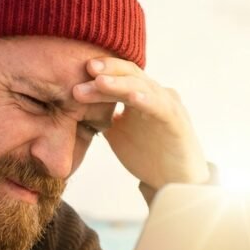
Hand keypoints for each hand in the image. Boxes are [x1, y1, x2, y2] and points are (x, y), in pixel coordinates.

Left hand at [73, 58, 208, 190]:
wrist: (172, 182)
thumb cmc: (146, 154)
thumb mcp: (116, 133)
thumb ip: (101, 118)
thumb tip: (73, 108)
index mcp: (139, 95)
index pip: (119, 75)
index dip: (100, 70)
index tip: (75, 68)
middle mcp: (154, 95)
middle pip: (130, 74)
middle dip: (108, 69)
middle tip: (87, 67)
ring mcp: (167, 105)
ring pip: (143, 87)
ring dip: (120, 83)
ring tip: (100, 80)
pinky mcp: (177, 121)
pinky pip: (161, 107)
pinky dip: (147, 100)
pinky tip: (132, 97)